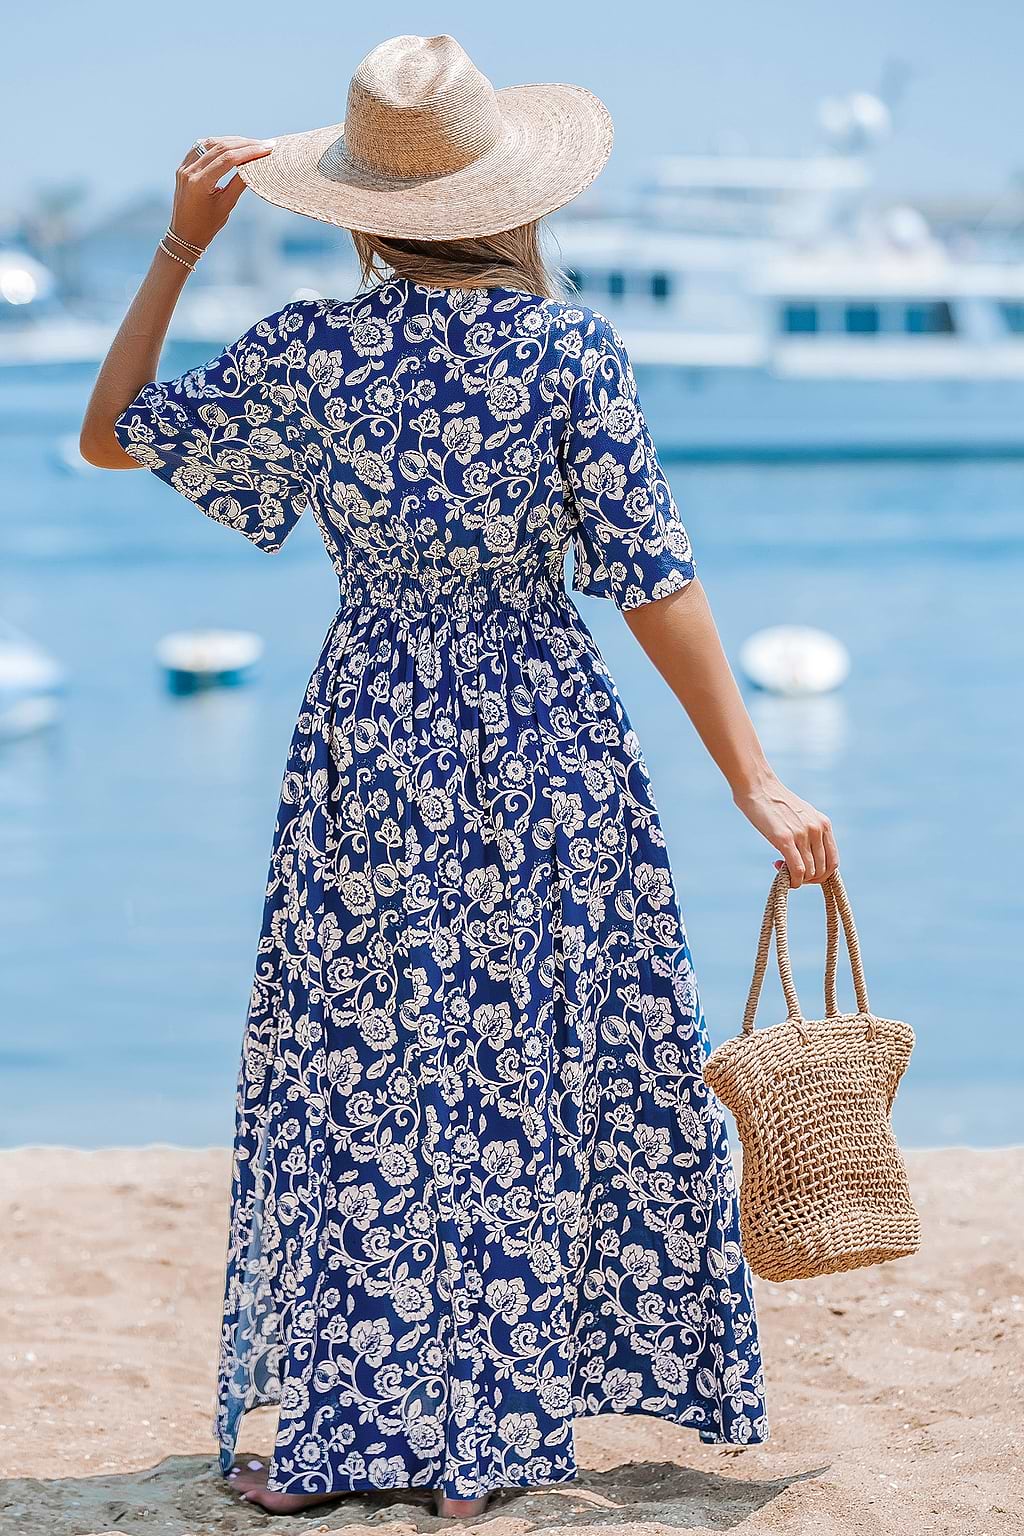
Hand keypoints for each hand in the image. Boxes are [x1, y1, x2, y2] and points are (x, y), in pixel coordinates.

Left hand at [169, 135, 274, 252]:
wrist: (185, 234)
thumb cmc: (207, 225)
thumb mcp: (227, 205)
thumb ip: (240, 182)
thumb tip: (255, 163)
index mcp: (199, 183)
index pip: (228, 159)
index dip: (249, 151)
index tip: (267, 148)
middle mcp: (189, 171)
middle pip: (219, 147)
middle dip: (243, 143)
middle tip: (263, 143)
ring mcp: (184, 167)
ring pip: (210, 143)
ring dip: (231, 141)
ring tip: (250, 143)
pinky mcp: (183, 166)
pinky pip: (201, 147)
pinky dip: (217, 143)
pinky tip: (231, 144)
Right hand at [734, 774, 838, 886]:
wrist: (758, 787)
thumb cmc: (775, 802)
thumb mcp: (802, 814)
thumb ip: (810, 832)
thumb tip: (808, 856)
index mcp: (824, 824)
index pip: (833, 861)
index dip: (820, 874)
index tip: (804, 873)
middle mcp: (817, 829)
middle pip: (822, 870)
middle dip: (807, 878)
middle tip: (791, 873)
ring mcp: (802, 834)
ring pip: (809, 872)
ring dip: (797, 879)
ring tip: (782, 868)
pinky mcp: (785, 839)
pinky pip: (797, 869)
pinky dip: (793, 880)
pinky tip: (782, 874)